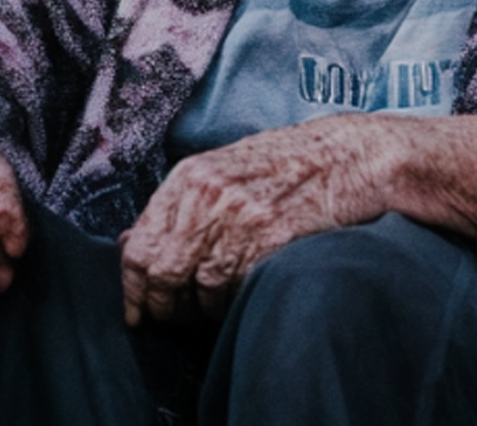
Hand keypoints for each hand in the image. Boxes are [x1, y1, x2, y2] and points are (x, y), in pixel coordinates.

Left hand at [119, 116, 395, 325]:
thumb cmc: (285, 164)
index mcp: (189, 177)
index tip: (137, 310)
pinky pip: (238, 289)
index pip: (139, 246)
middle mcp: (209, 196)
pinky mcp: (273, 240)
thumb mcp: (221, 169)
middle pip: (163, 272)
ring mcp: (242, 218)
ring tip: (213, 305)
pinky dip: (234, 302)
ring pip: (200, 288)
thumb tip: (130, 241)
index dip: (133, 288)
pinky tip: (242, 293)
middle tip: (170, 318)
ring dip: (202, 308)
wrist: (346, 157)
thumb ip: (177, 205)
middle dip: (163, 306)